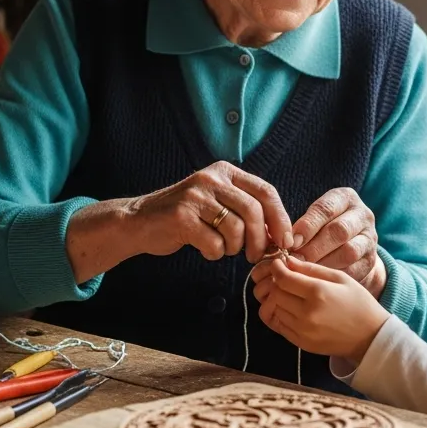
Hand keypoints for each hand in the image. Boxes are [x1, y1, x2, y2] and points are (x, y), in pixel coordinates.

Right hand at [130, 161, 292, 263]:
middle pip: (253, 211)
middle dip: (261, 239)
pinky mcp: (182, 217)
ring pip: (235, 229)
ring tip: (224, 249)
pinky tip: (206, 250)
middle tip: (257, 256)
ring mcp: (195, 196)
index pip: (265, 191)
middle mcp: (211, 179)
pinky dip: (215, 253)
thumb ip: (245, 210)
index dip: (280, 218)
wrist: (140, 221)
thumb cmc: (186, 216)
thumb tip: (281, 235)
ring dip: (235, 248)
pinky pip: (214, 243)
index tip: (286, 240)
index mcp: (225, 172)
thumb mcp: (217, 201)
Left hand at [257, 255, 389, 363]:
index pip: (283, 278)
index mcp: (318, 292)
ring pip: (275, 309)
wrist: (370, 337)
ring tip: (292, 294)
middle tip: (286, 278)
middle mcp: (307, 313)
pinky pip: (280, 325)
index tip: (278, 264)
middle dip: (277, 283)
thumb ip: (311, 268)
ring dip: (279, 299)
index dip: (277, 268)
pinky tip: (294, 309)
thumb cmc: (358, 303)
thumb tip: (287, 261)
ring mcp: (303, 330)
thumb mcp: (340, 278)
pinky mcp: (301, 343)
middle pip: (275, 293)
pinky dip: (282, 314)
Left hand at [265, 188, 385, 297]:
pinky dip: (334, 276)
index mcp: (345, 198)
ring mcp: (370, 238)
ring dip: (324, 263)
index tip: (291, 241)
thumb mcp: (315, 219)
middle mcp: (362, 215)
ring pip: (349, 251)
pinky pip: (355, 270)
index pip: (326, 209)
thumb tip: (280, 243)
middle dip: (314, 247)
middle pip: (339, 231)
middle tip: (295, 261)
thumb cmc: (323, 229)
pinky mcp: (371, 260)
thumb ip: (301, 227)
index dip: (307, 226)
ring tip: (304, 273)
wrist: (354, 245)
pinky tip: (319, 282)